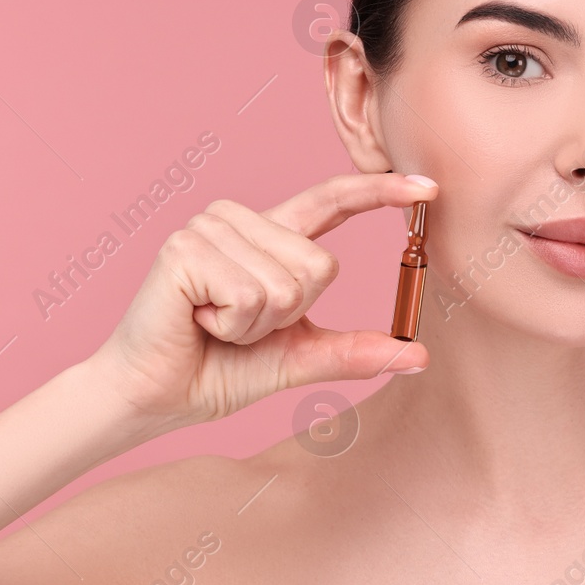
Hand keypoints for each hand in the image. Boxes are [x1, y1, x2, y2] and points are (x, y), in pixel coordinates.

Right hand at [87, 172, 435, 428]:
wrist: (155, 397)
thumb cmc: (218, 370)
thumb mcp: (299, 357)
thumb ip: (355, 351)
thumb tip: (419, 355)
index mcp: (270, 237)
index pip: (332, 201)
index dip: (378, 192)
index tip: (428, 188)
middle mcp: (240, 220)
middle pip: (320, 265)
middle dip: (288, 314)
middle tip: (239, 326)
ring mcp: (210, 228)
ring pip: (288, 282)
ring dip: (256, 324)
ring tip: (216, 323)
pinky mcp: (186, 248)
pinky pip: (251, 294)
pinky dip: (233, 325)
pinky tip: (199, 320)